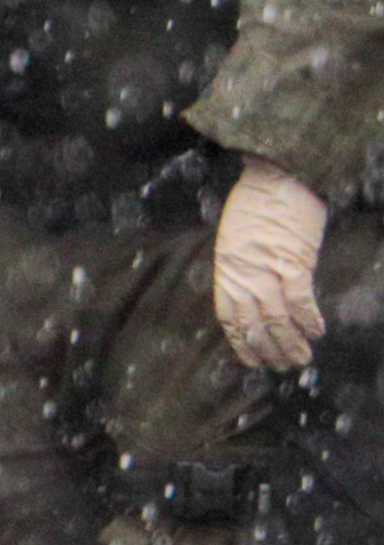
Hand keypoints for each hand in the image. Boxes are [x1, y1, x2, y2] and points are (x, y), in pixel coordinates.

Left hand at [213, 157, 331, 372]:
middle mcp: (243, 275)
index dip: (242, 342)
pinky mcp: (294, 262)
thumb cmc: (255, 205)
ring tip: (301, 358)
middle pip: (254, 324)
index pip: (229, 318)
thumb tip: (254, 295)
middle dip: (269, 349)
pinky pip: (301, 299)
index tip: (252, 359)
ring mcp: (268, 270)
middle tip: (282, 366)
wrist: (277, 178)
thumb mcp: (234, 240)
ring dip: (291, 343)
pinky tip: (317, 331)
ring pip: (277, 319)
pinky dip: (309, 318)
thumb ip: (241, 269)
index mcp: (226, 270)